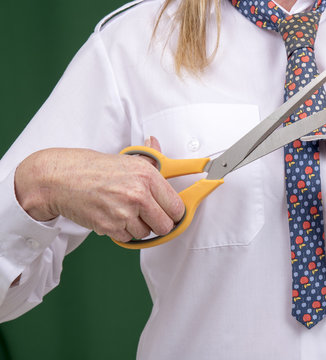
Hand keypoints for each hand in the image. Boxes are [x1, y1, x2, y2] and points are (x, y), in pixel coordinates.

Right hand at [14, 137, 184, 241]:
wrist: (60, 179)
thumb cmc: (92, 168)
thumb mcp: (127, 158)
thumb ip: (149, 157)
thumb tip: (157, 143)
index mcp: (148, 176)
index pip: (177, 206)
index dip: (174, 212)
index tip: (171, 213)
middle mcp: (138, 194)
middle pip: (166, 226)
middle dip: (160, 224)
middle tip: (151, 217)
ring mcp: (124, 212)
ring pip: (146, 234)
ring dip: (139, 227)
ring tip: (126, 212)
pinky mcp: (110, 227)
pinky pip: (128, 238)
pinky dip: (123, 232)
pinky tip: (114, 217)